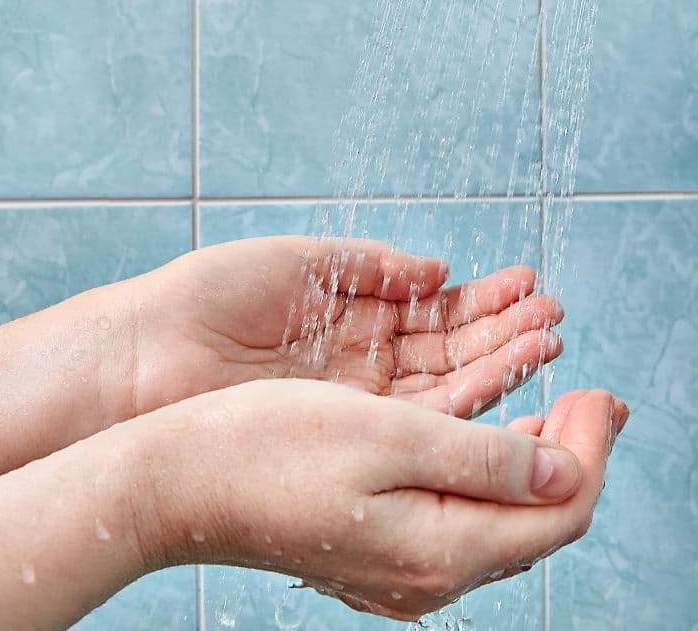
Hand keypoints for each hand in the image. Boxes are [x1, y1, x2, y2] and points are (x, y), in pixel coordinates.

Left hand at [119, 237, 563, 418]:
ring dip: (500, 364)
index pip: (432, 313)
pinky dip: (467, 400)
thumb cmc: (204, 299)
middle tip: (558, 317)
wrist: (139, 362)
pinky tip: (507, 377)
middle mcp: (359, 366)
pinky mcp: (343, 436)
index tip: (532, 284)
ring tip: (551, 340)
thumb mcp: (299, 263)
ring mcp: (354, 404)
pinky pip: (418, 419)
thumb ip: (371, 265)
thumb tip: (438, 269)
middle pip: (450, 352)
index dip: (483, 301)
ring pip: (445, 387)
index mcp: (347, 318)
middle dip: (506, 333)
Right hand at [132, 379, 627, 620]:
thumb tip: (566, 470)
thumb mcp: (392, 435)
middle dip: (577, 456)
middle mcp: (429, 578)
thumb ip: (487, 458)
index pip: (561, 510)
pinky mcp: (375, 555)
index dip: (593, 448)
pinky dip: (492, 478)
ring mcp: (399, 573)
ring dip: (537, 464)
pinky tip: (493, 441)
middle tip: (598, 398)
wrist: (174, 484)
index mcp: (442, 550)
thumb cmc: (270, 447)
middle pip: (538, 524)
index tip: (601, 390)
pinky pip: (461, 521)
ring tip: (560, 410)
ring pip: (501, 524)